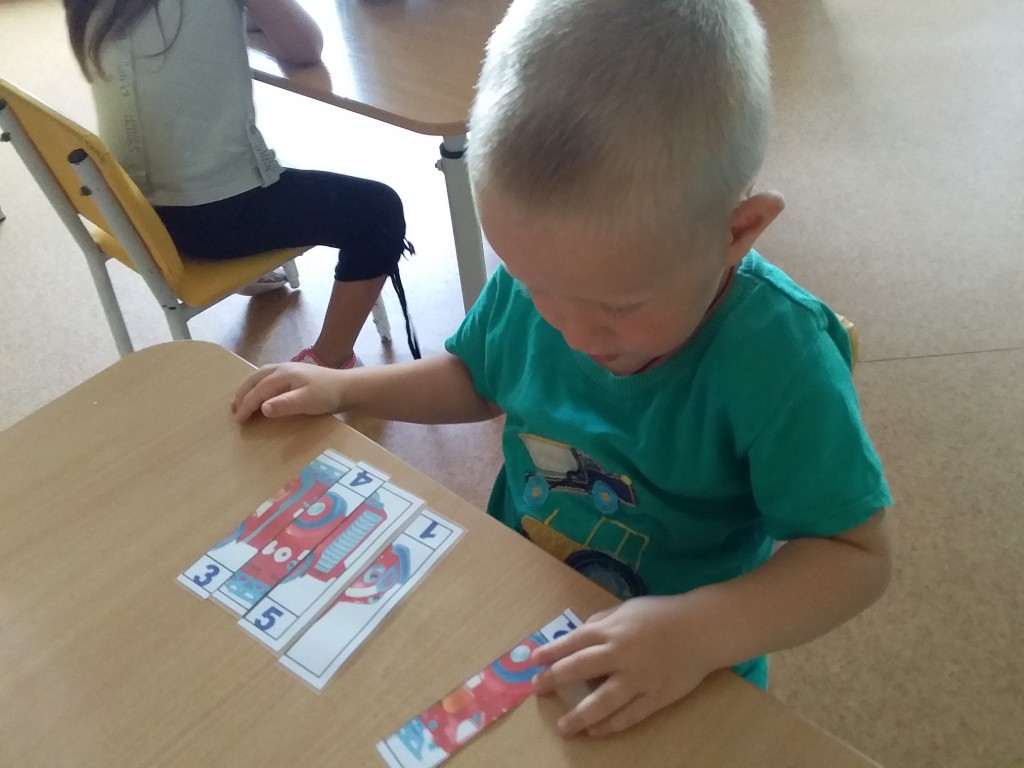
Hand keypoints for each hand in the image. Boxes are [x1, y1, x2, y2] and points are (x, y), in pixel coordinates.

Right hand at [231, 363, 344, 421]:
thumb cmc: (327, 395)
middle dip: (242, 394)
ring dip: (248, 388)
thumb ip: (285, 404)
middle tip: (233, 410)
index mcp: (283, 374)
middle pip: (255, 379)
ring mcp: (288, 369)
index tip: (237, 420)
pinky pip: (268, 378)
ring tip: (240, 401)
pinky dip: (258, 385)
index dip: (246, 405)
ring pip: (260, 376)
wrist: (348, 386)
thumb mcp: (307, 401)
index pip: (258, 390)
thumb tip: (262, 408)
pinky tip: (260, 392)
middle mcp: (282, 368)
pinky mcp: (294, 374)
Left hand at [531, 595, 721, 736]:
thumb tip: (580, 633)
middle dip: (555, 679)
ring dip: (580, 715)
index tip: (534, 661)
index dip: (551, 652)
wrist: (702, 630)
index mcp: (612, 630)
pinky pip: (629, 715)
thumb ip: (603, 621)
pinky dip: (611, 724)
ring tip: (564, 726)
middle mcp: (621, 654)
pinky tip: (596, 731)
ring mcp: (638, 679)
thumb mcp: (628, 609)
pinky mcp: (655, 697)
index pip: (574, 642)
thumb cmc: (662, 615)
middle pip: (580, 669)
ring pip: (603, 701)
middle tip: (538, 688)